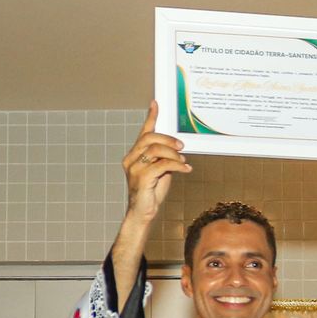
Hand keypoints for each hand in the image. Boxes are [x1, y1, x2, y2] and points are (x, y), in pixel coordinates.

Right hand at [121, 101, 190, 224]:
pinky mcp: (141, 178)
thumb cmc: (152, 192)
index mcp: (134, 155)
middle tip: (182, 146)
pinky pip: (161, 165)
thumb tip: (177, 147)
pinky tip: (185, 168)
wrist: (143, 213)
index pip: (143, 132)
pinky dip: (176, 165)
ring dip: (173, 153)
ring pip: (155, 150)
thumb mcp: (161, 170)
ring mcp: (134, 168)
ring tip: (183, 160)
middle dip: (168, 139)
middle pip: (149, 138)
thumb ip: (164, 158)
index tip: (155, 104)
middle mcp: (131, 159)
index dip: (150, 117)